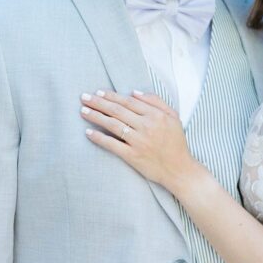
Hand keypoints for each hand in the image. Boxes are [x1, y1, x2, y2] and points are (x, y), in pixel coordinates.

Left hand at [80, 90, 196, 191]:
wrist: (179, 169)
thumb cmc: (176, 143)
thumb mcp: (173, 117)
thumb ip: (156, 102)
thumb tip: (134, 92)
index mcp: (155, 115)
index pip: (128, 101)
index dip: (111, 96)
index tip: (98, 92)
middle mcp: (146, 126)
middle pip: (117, 110)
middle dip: (98, 102)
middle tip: (83, 97)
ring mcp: (139, 141)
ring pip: (113, 125)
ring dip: (95, 116)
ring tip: (83, 111)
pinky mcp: (133, 156)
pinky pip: (112, 144)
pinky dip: (99, 138)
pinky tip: (88, 133)